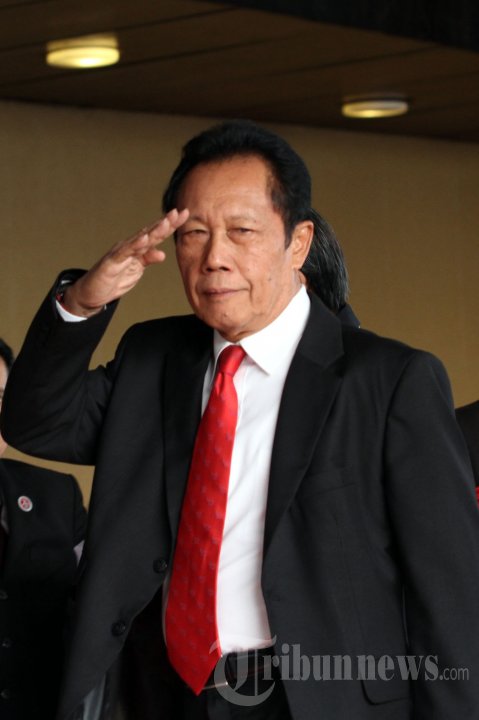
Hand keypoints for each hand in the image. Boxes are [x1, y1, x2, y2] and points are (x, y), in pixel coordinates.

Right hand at [62, 208, 188, 316]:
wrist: (92, 292)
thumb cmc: (114, 279)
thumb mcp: (136, 270)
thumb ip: (148, 259)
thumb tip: (163, 253)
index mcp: (138, 248)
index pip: (157, 234)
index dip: (171, 225)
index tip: (185, 214)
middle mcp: (130, 246)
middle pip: (150, 232)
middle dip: (165, 223)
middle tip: (179, 212)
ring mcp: (121, 252)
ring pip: (140, 239)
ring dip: (153, 231)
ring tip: (166, 222)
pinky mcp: (112, 261)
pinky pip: (125, 252)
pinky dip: (135, 245)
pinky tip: (144, 239)